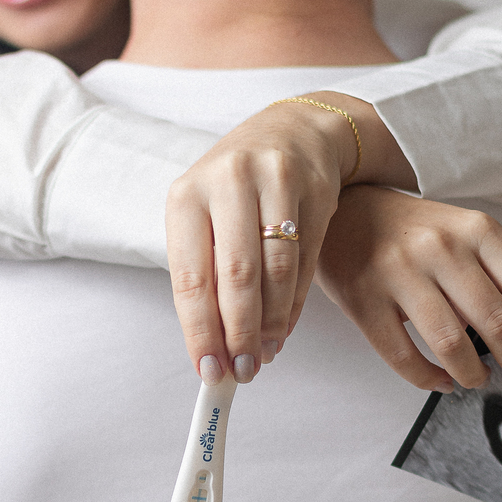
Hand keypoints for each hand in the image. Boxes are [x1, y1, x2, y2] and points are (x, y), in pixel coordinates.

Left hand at [165, 91, 416, 381]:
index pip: (190, 277)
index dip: (200, 332)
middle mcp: (227, 182)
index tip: (208, 370)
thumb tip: (211, 348)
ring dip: (271, 324)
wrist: (296, 131)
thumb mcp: (206, 216)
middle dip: (240, 334)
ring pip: (275, 272)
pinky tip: (285, 326)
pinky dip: (293, 303)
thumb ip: (205, 275)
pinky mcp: (314, 189)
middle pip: (236, 277)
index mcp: (186, 195)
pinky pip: (305, 261)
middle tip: (243, 370)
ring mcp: (274, 181)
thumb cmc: (237, 187)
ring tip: (266, 353)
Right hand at [314, 186, 501, 400]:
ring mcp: (401, 273)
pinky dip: (429, 380)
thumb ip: (497, 278)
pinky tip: (442, 381)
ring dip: (474, 376)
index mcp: (479, 231)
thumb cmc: (415, 231)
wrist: (346, 208)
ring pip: (453, 346)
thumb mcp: (465, 235)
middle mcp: (443, 249)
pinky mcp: (365, 299)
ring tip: (480, 382)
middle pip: (500, 325)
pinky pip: (404, 357)